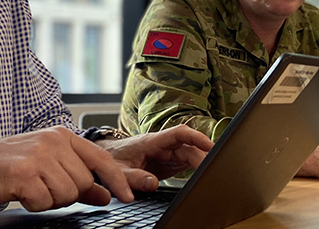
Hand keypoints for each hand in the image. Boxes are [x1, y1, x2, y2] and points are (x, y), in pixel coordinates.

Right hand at [0, 126, 133, 211]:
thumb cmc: (4, 167)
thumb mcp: (45, 167)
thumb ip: (77, 179)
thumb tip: (105, 195)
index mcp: (60, 135)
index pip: (100, 159)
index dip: (117, 180)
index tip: (128, 196)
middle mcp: (52, 141)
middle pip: (83, 183)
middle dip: (67, 195)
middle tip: (43, 188)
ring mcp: (39, 155)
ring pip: (67, 194)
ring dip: (49, 200)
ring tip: (30, 188)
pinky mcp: (24, 173)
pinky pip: (45, 202)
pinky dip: (34, 204)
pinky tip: (20, 192)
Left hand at [99, 124, 213, 190]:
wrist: (106, 158)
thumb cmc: (113, 158)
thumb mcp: (119, 171)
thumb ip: (134, 177)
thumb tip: (153, 184)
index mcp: (152, 142)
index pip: (178, 134)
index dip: (196, 137)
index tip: (209, 145)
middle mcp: (162, 146)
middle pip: (188, 147)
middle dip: (202, 156)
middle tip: (212, 170)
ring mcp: (167, 154)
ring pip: (189, 154)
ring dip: (200, 162)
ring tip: (211, 172)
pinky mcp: (168, 162)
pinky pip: (186, 162)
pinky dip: (196, 167)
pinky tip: (203, 173)